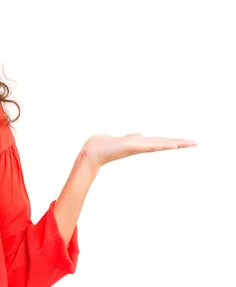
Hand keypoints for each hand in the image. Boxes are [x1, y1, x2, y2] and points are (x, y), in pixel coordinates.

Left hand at [82, 133, 197, 168]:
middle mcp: (140, 146)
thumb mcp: (121, 139)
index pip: (160, 141)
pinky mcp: (130, 147)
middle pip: (163, 143)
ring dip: (173, 144)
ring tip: (188, 143)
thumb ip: (132, 137)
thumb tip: (141, 134)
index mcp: (139, 143)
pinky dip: (158, 145)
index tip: (188, 141)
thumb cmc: (104, 146)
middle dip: (179, 143)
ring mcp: (136, 146)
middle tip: (196, 143)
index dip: (174, 141)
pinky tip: (169, 146)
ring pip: (158, 144)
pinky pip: (147, 146)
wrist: (91, 152)